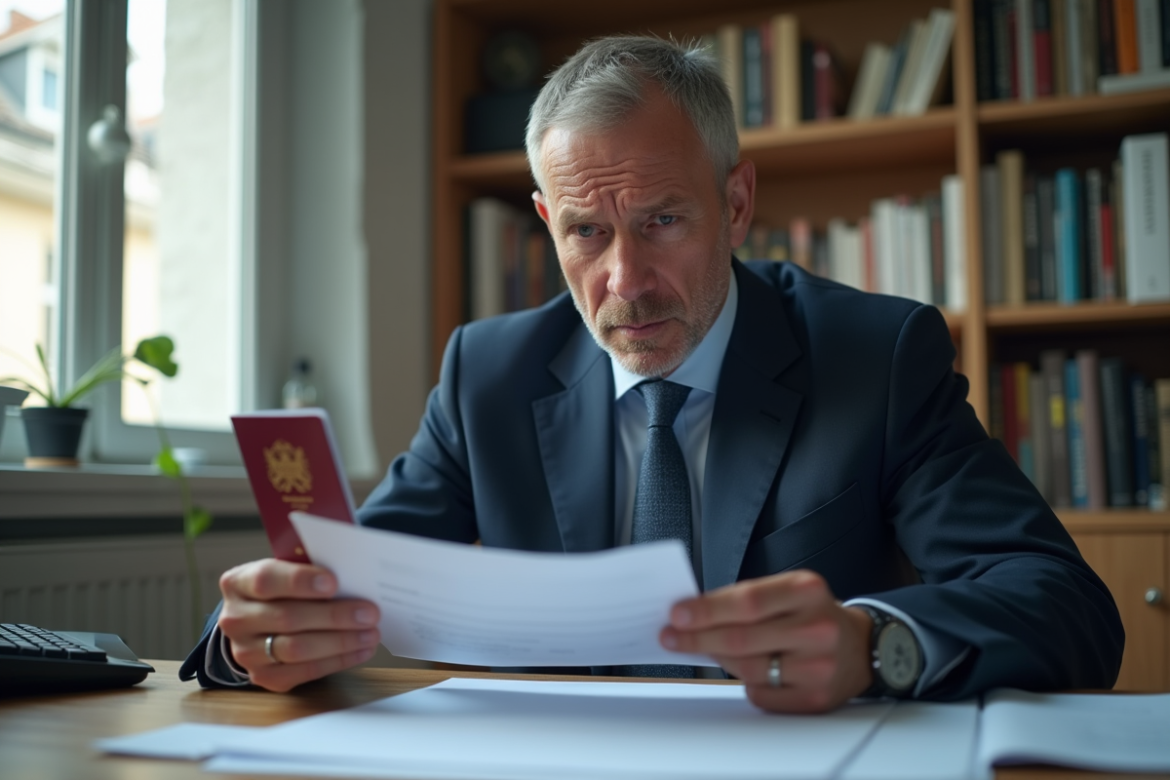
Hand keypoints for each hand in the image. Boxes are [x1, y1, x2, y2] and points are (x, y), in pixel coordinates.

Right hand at [217, 558, 381, 691]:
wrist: (257, 622)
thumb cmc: (281, 589)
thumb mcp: (285, 570)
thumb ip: (309, 569)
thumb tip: (353, 575)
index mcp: (238, 583)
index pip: (266, 580)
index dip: (300, 581)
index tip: (334, 583)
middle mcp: (236, 619)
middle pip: (288, 618)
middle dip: (334, 615)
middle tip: (370, 612)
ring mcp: (246, 652)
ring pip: (297, 649)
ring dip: (341, 641)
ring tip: (371, 633)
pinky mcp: (263, 676)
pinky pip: (305, 672)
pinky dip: (338, 661)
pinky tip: (361, 650)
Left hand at [660, 570, 873, 712]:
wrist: (860, 648)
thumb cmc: (812, 614)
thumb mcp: (789, 590)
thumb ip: (748, 598)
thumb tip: (694, 613)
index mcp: (808, 590)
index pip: (748, 601)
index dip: (707, 609)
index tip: (677, 613)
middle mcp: (817, 627)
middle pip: (742, 638)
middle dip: (697, 637)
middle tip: (671, 636)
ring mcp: (818, 666)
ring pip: (747, 668)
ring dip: (717, 658)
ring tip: (703, 648)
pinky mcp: (815, 698)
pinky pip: (761, 694)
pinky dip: (745, 683)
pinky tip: (746, 669)